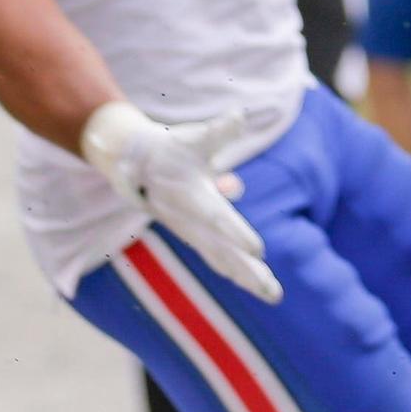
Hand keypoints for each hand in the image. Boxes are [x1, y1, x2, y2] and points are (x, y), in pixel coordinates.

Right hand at [78, 100, 282, 299]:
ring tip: (274, 295)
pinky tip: (254, 284)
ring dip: (248, 278)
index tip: (259, 251)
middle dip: (250, 272)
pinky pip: (217, 258)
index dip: (237, 234)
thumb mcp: (195, 136)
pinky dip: (235, 272)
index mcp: (194, 197)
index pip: (218, 219)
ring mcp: (193, 233)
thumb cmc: (171, 149)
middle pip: (225, 253)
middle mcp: (193, 222)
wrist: (136, 167)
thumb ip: (218, 130)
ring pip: (223, 261)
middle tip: (274, 293)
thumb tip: (238, 116)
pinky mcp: (194, 237)